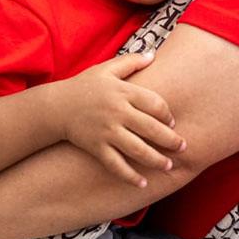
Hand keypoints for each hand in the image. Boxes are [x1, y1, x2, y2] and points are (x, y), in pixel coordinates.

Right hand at [49, 52, 185, 187]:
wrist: (56, 106)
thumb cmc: (84, 86)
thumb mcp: (106, 69)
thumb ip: (131, 61)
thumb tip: (153, 54)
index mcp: (122, 91)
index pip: (154, 103)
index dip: (167, 114)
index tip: (173, 122)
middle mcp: (117, 112)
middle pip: (151, 128)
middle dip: (170, 140)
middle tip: (183, 148)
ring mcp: (106, 131)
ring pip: (138, 149)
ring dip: (156, 160)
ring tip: (169, 166)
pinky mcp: (96, 147)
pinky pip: (116, 165)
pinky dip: (130, 176)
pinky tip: (142, 184)